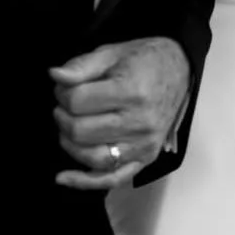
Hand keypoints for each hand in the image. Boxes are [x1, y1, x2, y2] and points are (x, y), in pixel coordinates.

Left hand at [49, 37, 190, 190]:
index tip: (65, 87)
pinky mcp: (146, 158)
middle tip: (65, 105)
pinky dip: (85, 182)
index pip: (77, 101)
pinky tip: (64, 177)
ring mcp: (144, 144)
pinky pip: (112, 178)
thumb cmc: (145, 60)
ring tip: (69, 127)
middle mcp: (139, 122)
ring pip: (92, 157)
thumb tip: (55, 75)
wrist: (179, 70)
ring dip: (70, 144)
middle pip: (80, 131)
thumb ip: (82, 66)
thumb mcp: (112, 53)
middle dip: (63, 117)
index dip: (62, 93)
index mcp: (131, 91)